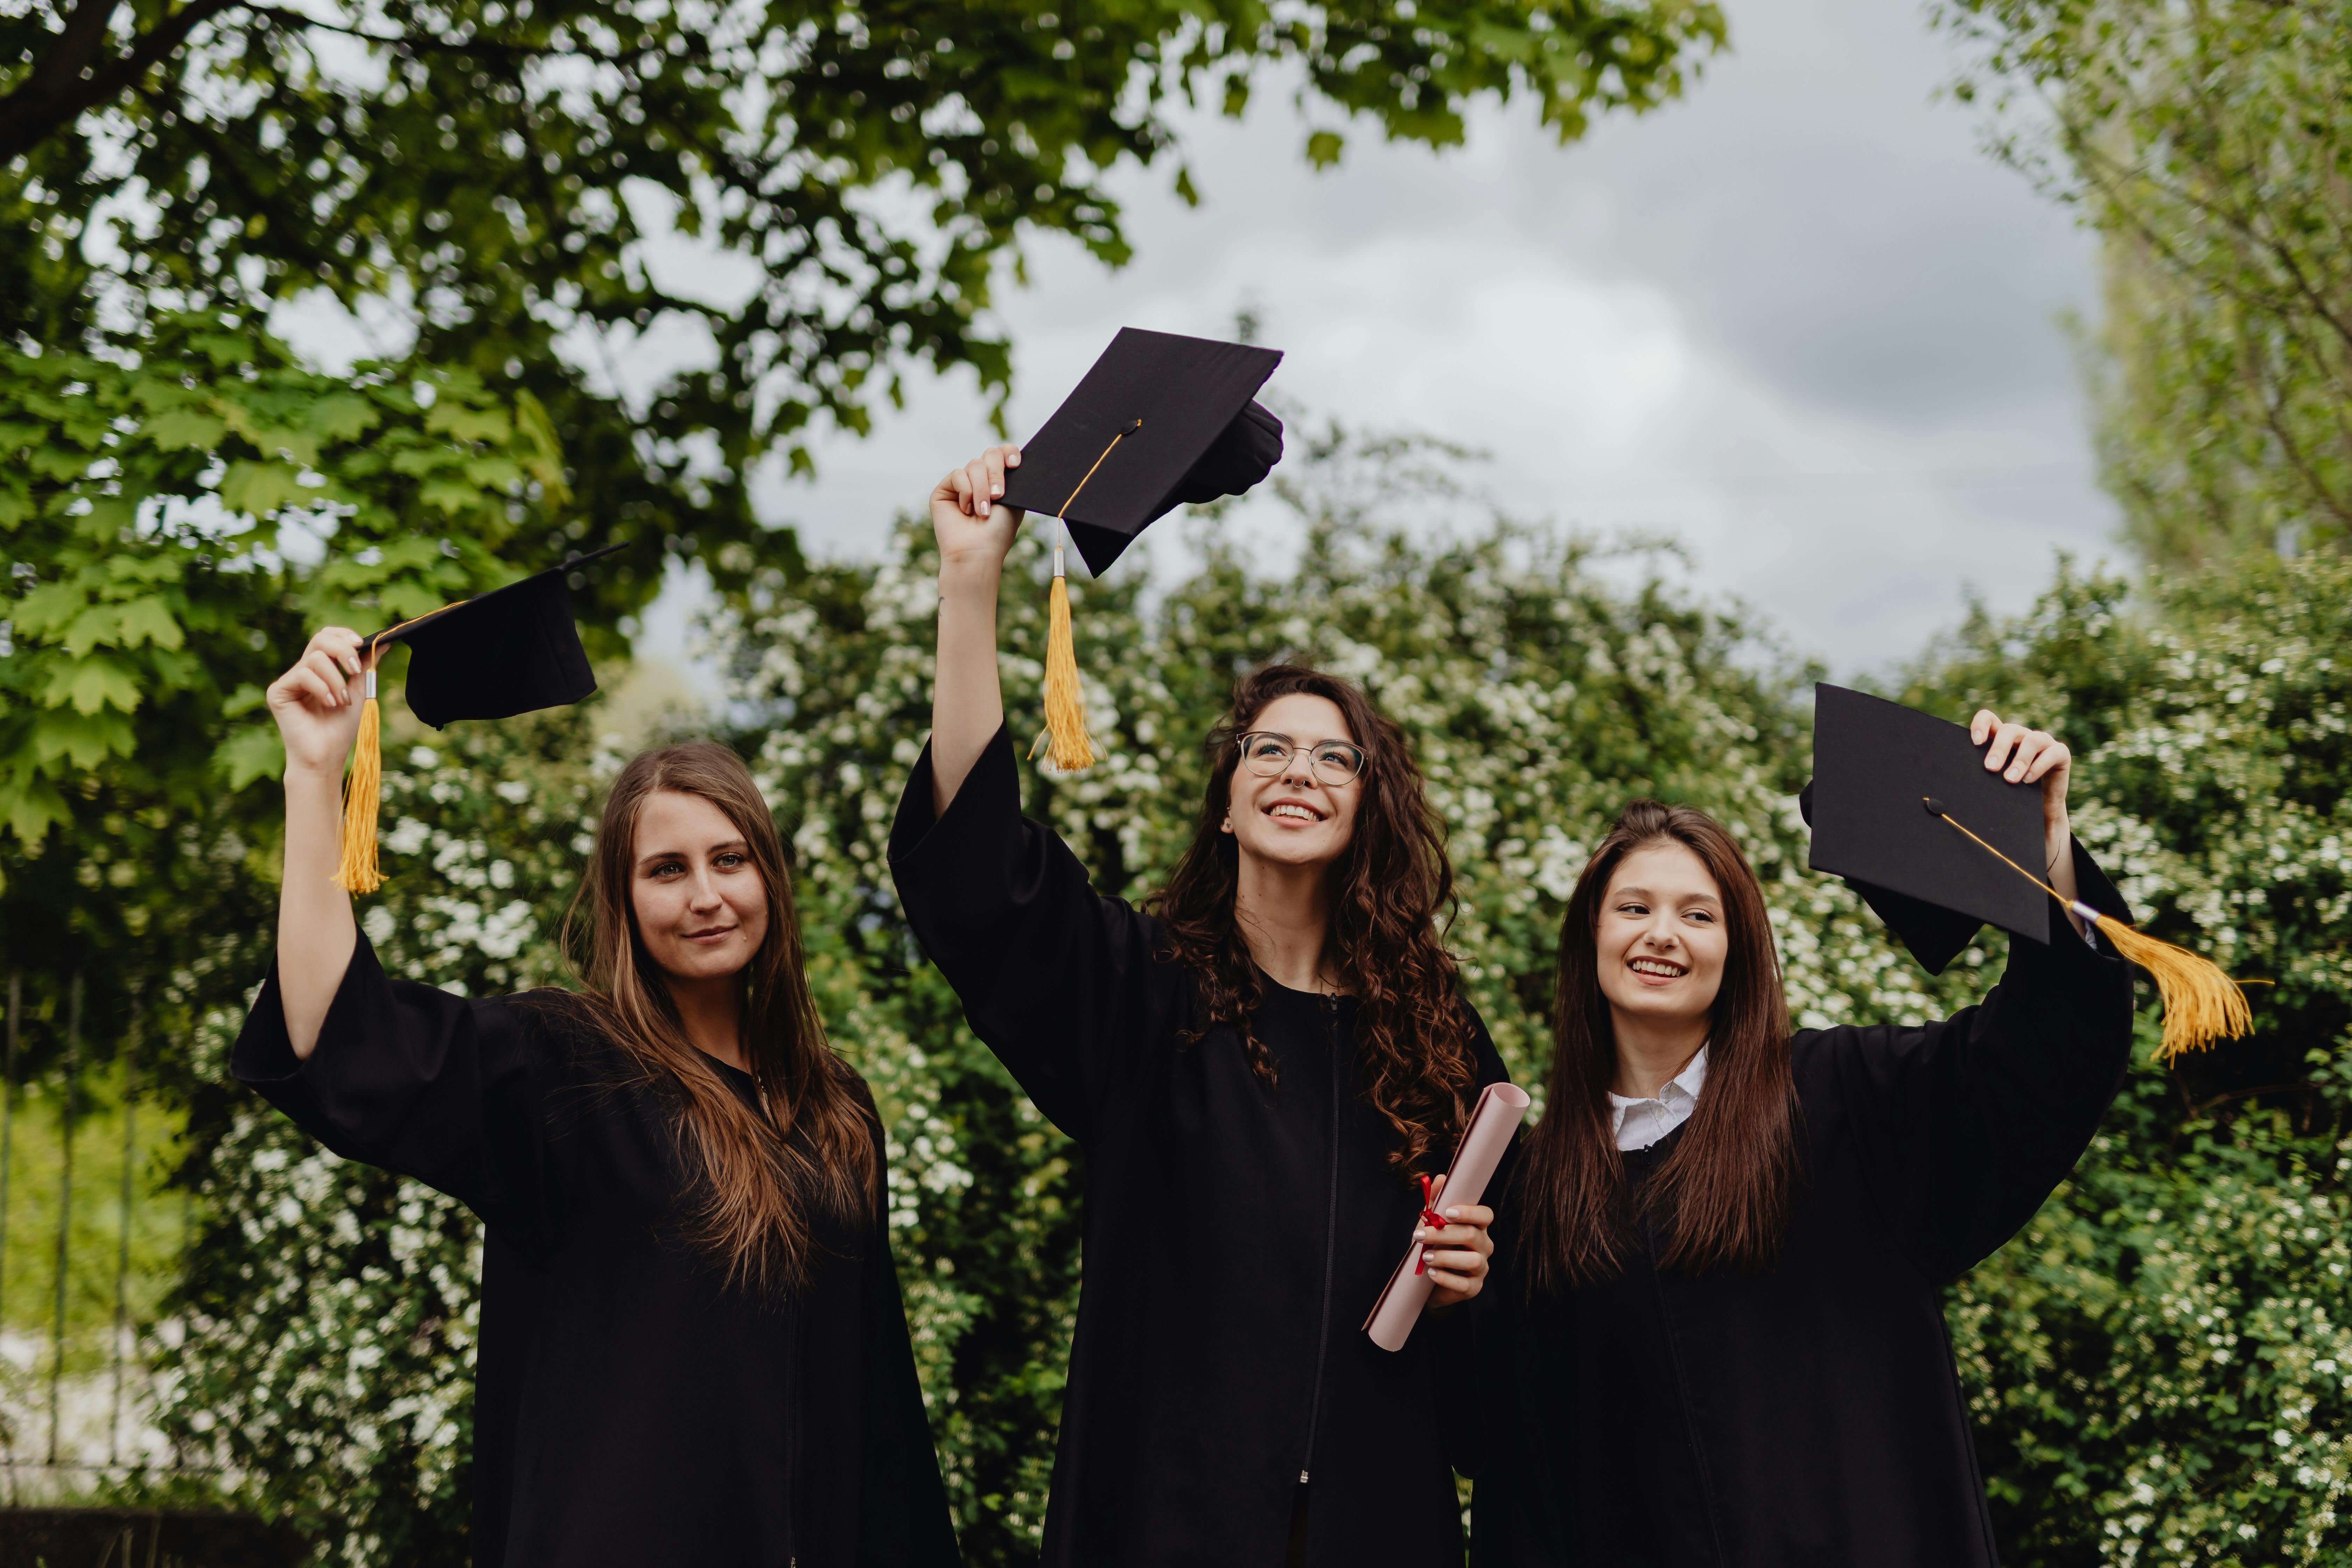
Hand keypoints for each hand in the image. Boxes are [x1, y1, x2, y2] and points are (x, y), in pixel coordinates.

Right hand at [267, 628, 369, 776]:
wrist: (326, 756)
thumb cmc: (341, 728)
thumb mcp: (358, 691)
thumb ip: (365, 666)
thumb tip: (382, 642)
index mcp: (319, 670)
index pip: (326, 637)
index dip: (342, 635)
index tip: (361, 643)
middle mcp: (301, 671)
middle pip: (319, 639)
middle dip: (342, 650)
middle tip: (355, 670)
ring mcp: (288, 681)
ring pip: (315, 658)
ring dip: (336, 680)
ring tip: (341, 701)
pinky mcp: (277, 691)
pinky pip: (303, 675)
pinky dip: (322, 688)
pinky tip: (330, 704)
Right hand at [930, 444, 1023, 582]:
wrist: (978, 552)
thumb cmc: (998, 532)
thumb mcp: (1013, 501)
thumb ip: (1011, 477)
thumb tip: (1010, 457)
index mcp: (1000, 481)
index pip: (1004, 453)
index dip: (1009, 453)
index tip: (1015, 465)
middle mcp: (981, 479)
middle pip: (990, 454)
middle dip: (996, 473)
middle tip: (998, 496)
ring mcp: (962, 483)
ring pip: (974, 465)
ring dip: (982, 488)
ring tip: (982, 511)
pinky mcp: (945, 489)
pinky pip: (958, 475)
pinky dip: (966, 492)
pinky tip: (966, 510)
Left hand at [1417, 1174, 1493, 1308]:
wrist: (1427, 1280)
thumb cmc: (1433, 1245)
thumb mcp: (1431, 1223)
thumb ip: (1436, 1201)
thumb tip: (1442, 1178)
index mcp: (1476, 1227)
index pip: (1485, 1215)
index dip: (1470, 1212)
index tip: (1448, 1212)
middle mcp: (1484, 1246)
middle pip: (1472, 1235)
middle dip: (1444, 1234)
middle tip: (1419, 1236)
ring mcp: (1481, 1268)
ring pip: (1472, 1260)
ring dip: (1445, 1257)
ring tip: (1425, 1257)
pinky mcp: (1474, 1288)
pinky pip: (1465, 1284)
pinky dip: (1446, 1278)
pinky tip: (1431, 1274)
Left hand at [1971, 708, 2083, 926]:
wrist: (2038, 813)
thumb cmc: (2008, 796)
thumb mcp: (1990, 784)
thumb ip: (1976, 777)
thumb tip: (1939, 797)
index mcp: (2001, 737)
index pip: (1989, 719)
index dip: (1981, 725)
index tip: (1975, 742)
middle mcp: (2021, 736)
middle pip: (2009, 730)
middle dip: (1999, 748)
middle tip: (1989, 768)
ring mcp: (2042, 742)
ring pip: (2032, 740)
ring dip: (2019, 760)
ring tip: (2010, 780)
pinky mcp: (2060, 754)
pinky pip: (2053, 752)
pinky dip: (2040, 765)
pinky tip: (2028, 780)